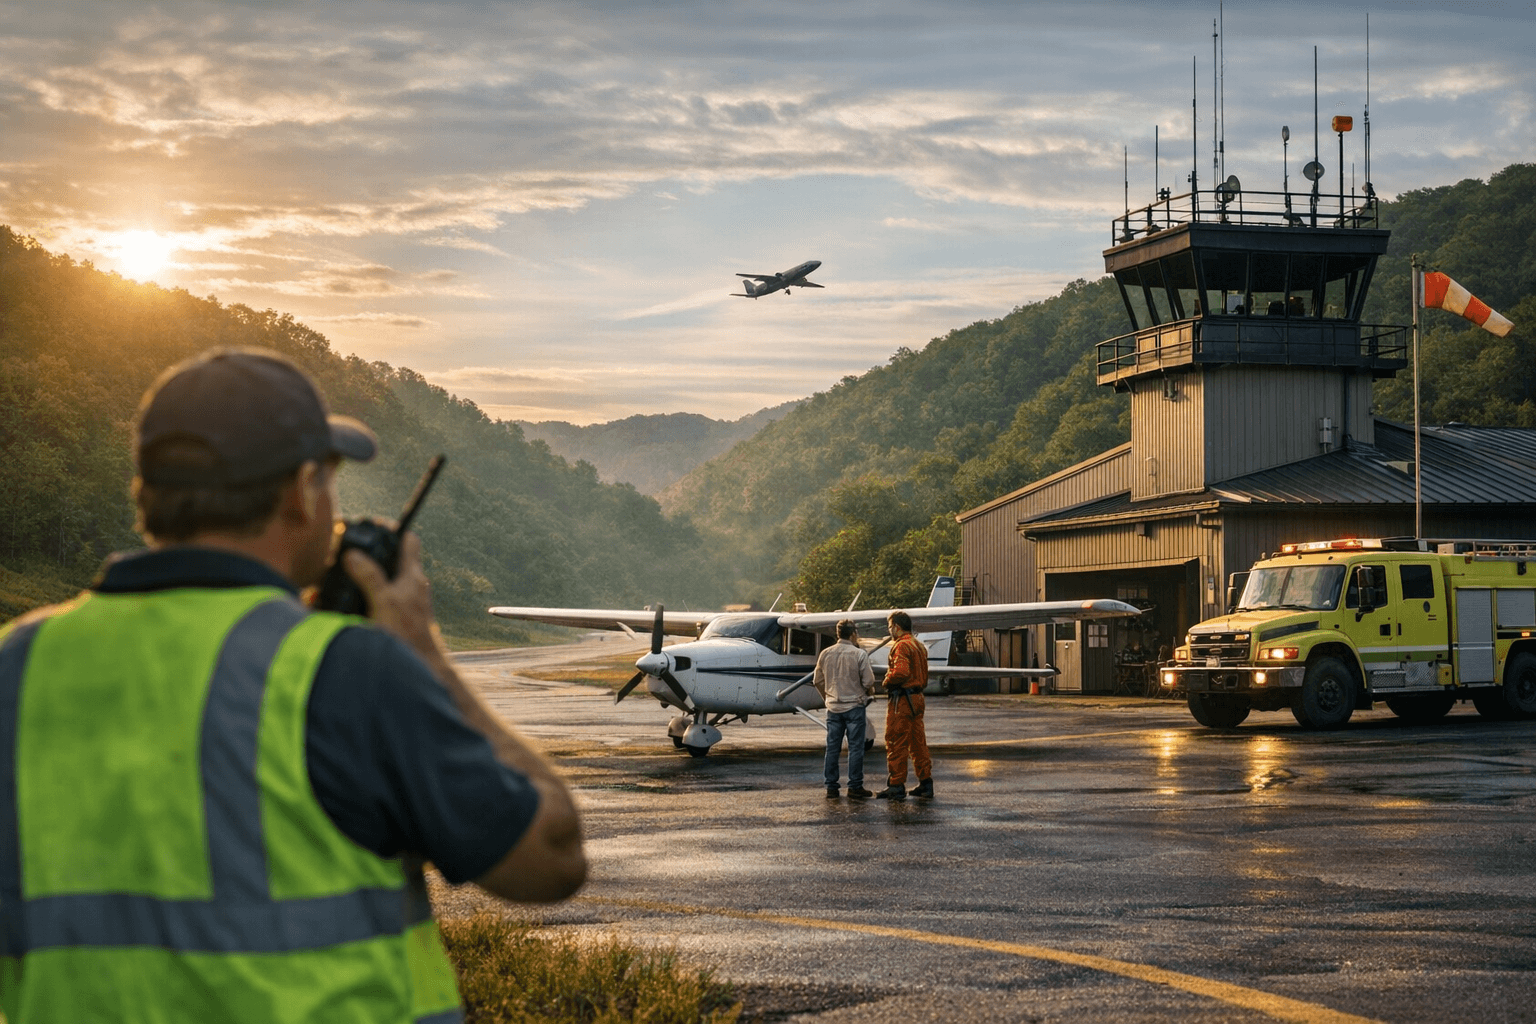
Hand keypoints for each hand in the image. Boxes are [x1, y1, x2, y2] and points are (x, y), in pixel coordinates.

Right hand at [341, 531, 440, 659]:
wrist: (419, 664)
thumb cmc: (407, 634)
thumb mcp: (384, 601)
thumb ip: (369, 576)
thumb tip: (353, 555)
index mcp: (411, 575)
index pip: (408, 540)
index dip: (392, 529)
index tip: (372, 527)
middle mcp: (411, 585)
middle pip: (392, 558)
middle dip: (371, 552)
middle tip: (348, 551)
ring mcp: (406, 601)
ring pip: (385, 578)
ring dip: (365, 575)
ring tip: (341, 574)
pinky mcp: (399, 616)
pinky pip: (381, 597)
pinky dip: (365, 595)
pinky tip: (349, 601)